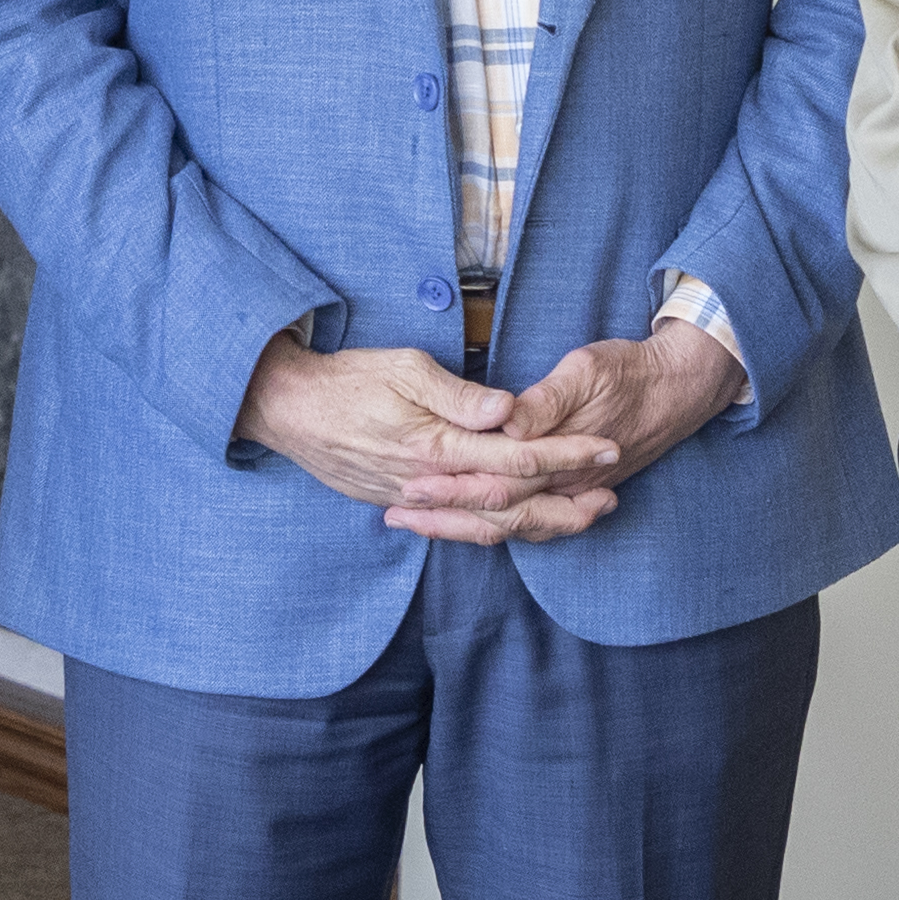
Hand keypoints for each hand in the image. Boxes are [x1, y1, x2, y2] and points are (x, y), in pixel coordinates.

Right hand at [240, 338, 614, 539]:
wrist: (286, 410)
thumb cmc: (347, 379)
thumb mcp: (404, 367)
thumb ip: (459, 394)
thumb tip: (510, 410)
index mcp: (437, 447)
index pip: (518, 458)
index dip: (566, 455)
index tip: (605, 448)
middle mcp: (431, 484)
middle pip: (513, 504)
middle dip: (567, 501)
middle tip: (612, 496)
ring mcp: (414, 500)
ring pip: (489, 525)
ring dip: (539, 523)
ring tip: (580, 516)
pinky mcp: (400, 504)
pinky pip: (458, 528)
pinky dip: (495, 532)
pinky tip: (517, 527)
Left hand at [384, 321, 743, 543]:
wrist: (680, 388)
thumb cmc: (630, 372)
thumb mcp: (587, 371)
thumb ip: (546, 402)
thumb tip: (508, 422)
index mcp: (560, 455)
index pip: (498, 483)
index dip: (452, 488)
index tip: (410, 485)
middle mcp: (564, 484)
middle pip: (497, 513)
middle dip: (444, 516)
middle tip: (396, 514)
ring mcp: (570, 492)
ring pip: (510, 525)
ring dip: (461, 526)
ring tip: (415, 523)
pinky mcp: (572, 490)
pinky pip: (528, 520)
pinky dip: (491, 524)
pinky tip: (462, 521)